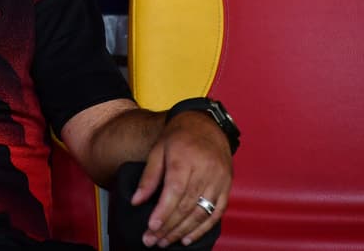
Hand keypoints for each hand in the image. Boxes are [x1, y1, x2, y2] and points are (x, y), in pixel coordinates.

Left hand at [131, 112, 232, 246]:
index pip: (175, 190)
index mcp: (185, 159)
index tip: (152, 227)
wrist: (206, 125)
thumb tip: (136, 201)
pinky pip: (216, 213)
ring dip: (183, 231)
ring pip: (201, 212)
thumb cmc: (178, 137)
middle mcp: (205, 170)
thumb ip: (148, 177)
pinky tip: (187, 238)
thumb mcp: (158, 149)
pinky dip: (202, 228)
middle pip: (187, 205)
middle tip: (152, 240)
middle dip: (169, 226)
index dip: (164, 211)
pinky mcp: (226, 187)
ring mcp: (219, 180)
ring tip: (166, 242)